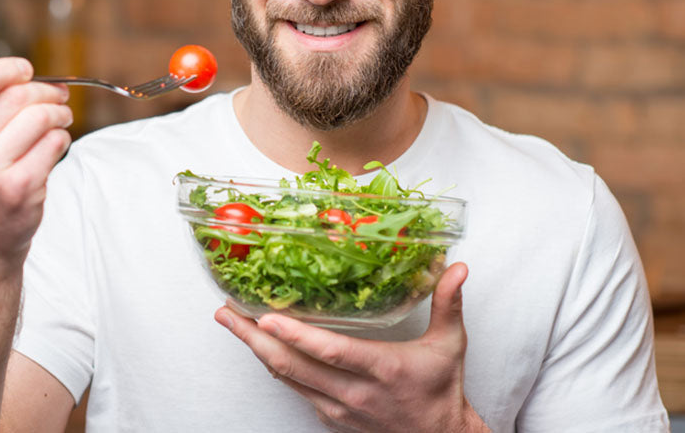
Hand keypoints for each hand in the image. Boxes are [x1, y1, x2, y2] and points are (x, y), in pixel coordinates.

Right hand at [0, 37, 72, 277]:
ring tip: (61, 118)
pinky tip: (54, 145)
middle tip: (58, 97)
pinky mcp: (17, 190)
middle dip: (45, 91)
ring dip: (59, 113)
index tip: (26, 70)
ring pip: (39, 118)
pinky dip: (61, 138)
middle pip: (15, 96)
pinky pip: (53, 143)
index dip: (6, 68)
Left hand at [215, 262, 488, 432]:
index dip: (297, 337)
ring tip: (231, 321)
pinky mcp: (329, 416)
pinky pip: (293, 388)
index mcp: (382, 369)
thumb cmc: (441, 389)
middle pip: (293, 366)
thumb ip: (448, 304)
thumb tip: (457, 267)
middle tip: (227, 312)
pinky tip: (258, 345)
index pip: (332, 353)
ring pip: (286, 378)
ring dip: (255, 350)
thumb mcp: (450, 346)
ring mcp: (337, 408)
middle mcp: (354, 392)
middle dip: (254, 338)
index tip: (266, 318)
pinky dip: (273, 365)